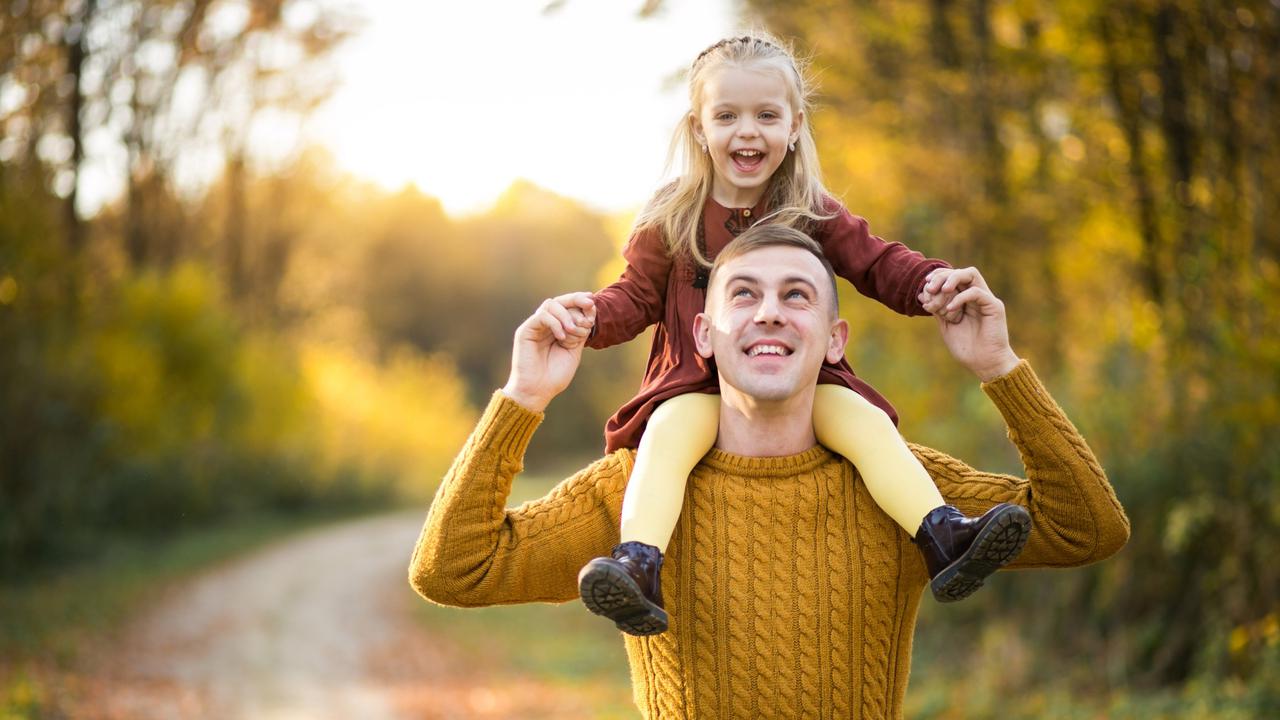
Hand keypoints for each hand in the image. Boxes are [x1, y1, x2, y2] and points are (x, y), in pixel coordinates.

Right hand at [501, 292, 595, 411]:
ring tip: (574, 330)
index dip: (581, 304)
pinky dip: (555, 323)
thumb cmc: (555, 376)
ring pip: (550, 304)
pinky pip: (542, 316)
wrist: (537, 391)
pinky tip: (562, 338)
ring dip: (566, 315)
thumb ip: (580, 332)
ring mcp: (534, 327)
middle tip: (590, 304)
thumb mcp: (574, 351)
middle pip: (559, 301)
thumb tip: (589, 312)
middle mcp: (545, 325)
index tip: (593, 307)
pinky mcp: (525, 331)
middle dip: (576, 299)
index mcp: (556, 329)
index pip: (568, 307)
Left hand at [930, 268, 1020, 381]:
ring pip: (971, 274)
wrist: (984, 364)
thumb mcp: (946, 326)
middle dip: (942, 276)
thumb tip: (921, 295)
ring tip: (941, 291)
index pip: (952, 277)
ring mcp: (986, 299)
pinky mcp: (994, 306)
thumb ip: (937, 310)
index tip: (925, 287)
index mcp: (965, 299)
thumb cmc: (966, 348)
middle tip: (930, 287)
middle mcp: (976, 296)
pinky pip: (976, 292)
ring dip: (952, 279)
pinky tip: (950, 310)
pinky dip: (961, 298)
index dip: (938, 277)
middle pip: (960, 272)